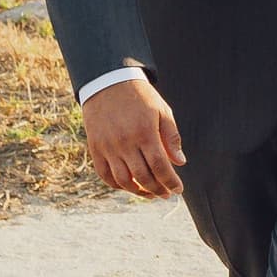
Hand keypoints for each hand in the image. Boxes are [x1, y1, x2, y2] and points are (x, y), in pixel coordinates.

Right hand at [81, 79, 185, 198]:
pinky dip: (117, 185)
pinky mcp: (95, 148)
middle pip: (143, 177)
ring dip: (139, 192)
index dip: (170, 182)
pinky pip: (105, 175)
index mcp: (144, 132)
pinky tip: (130, 186)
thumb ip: (171, 137)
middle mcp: (125, 142)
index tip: (178, 189)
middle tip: (166, 194)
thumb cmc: (140, 97)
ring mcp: (108, 147)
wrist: (108, 82)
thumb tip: (180, 162)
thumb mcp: (162, 111)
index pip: (160, 166)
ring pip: (124, 180)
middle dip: (158, 189)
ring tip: (151, 193)